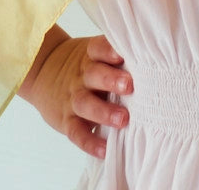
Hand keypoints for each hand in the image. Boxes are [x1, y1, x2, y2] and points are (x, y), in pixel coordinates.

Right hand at [18, 30, 133, 158]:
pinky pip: (76, 132)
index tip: (123, 54)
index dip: (109, 50)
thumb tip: (154, 61)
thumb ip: (117, 58)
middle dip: (111, 80)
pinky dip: (89, 142)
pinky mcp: (66, 120)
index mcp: (90, 57)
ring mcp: (73, 99)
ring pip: (85, 104)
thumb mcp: (94, 55)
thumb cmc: (85, 65)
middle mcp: (82, 76)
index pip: (98, 48)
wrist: (44, 71)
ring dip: (104, 112)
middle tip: (129, 85)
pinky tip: (104, 150)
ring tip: (123, 119)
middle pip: (94, 75)